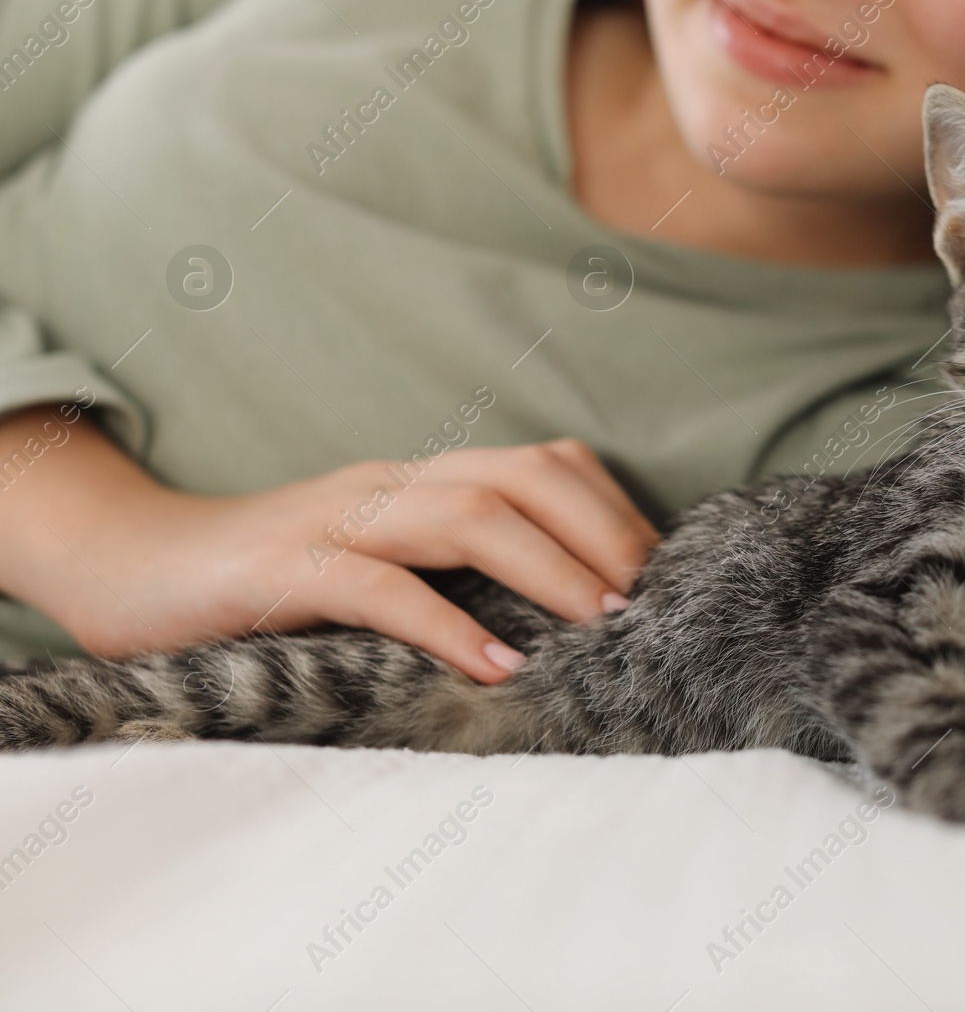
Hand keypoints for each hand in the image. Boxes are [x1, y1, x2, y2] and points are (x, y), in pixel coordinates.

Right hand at [0, 410, 657, 683]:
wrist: (138, 566)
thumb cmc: (279, 578)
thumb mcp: (385, 561)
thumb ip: (456, 570)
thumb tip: (562, 616)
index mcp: (424, 481)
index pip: (542, 465)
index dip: (611, 510)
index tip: (659, 572)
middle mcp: (393, 485)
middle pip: (522, 475)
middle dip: (600, 530)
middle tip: (647, 600)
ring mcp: (339, 519)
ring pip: (464, 514)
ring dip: (548, 567)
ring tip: (601, 623)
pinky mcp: (284, 570)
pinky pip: (378, 585)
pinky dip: (444, 624)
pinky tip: (494, 666)